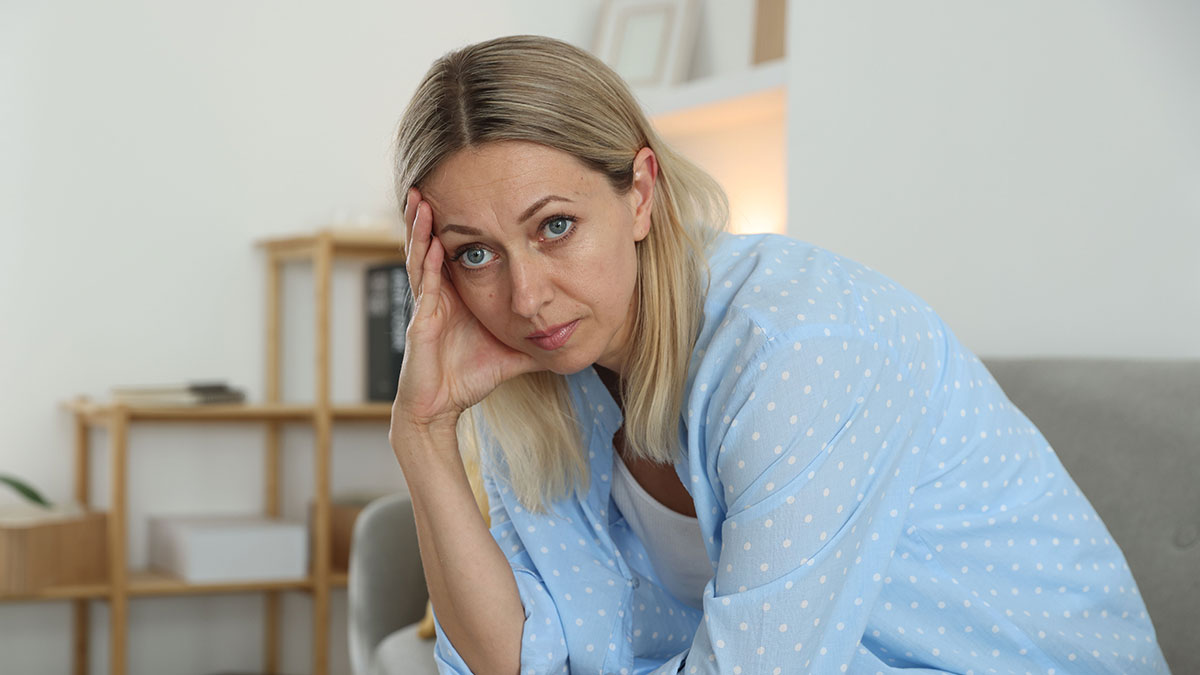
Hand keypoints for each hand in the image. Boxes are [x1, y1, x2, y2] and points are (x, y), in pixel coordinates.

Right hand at [390, 187, 541, 440]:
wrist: (442, 407)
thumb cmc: (471, 376)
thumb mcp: (516, 348)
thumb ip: (542, 336)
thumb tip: (576, 329)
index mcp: (458, 293)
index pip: (459, 249)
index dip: (460, 222)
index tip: (472, 193)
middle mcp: (439, 293)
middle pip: (434, 242)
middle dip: (433, 212)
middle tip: (433, 178)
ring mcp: (427, 305)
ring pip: (421, 257)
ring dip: (421, 227)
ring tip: (422, 198)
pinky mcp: (421, 322)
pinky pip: (424, 286)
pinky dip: (427, 262)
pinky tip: (432, 241)